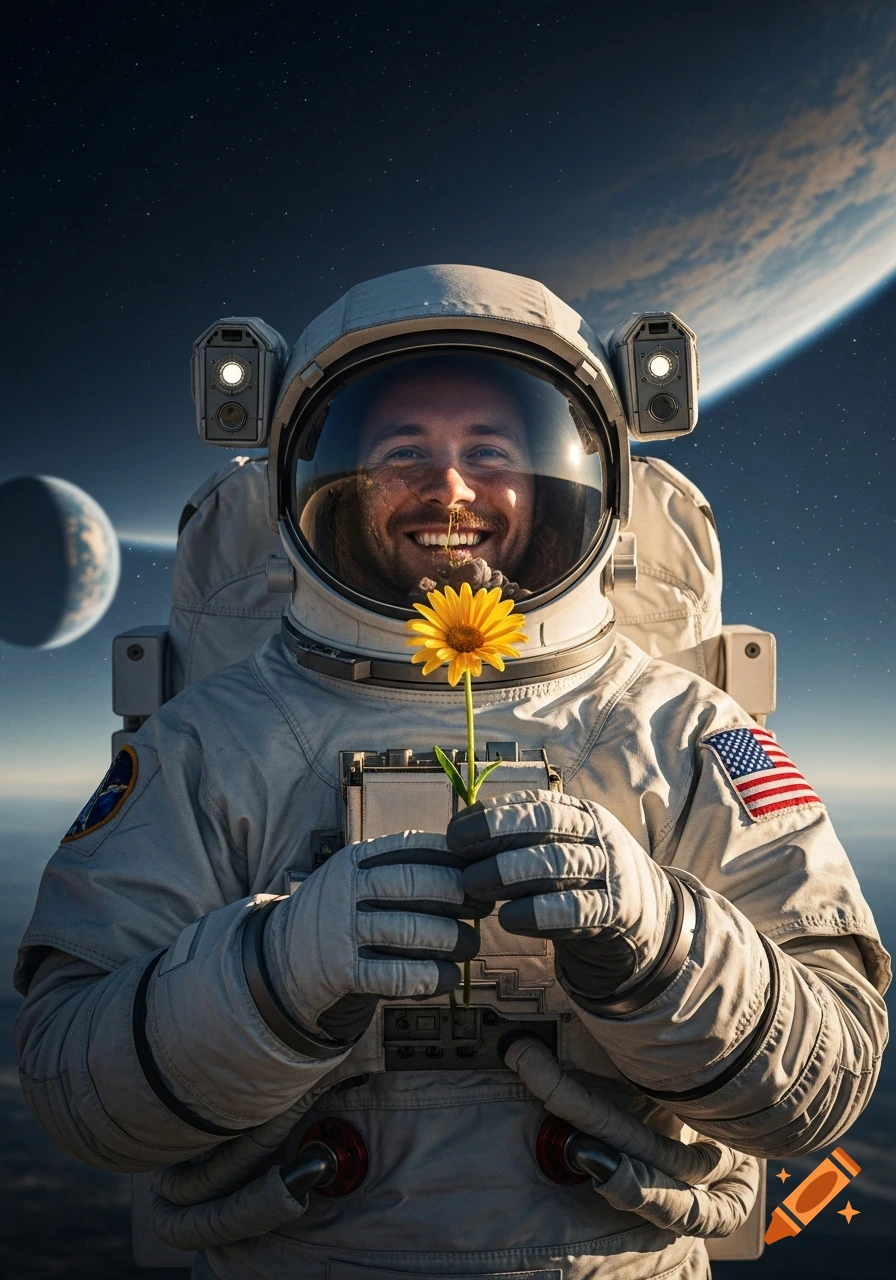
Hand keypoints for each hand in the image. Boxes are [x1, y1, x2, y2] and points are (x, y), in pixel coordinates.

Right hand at [265, 831, 488, 1040]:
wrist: (283, 958)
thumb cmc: (341, 912)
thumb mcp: (358, 876)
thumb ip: (400, 867)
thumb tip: (469, 866)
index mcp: (356, 859)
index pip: (412, 847)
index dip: (453, 859)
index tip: (480, 872)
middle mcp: (347, 889)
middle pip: (415, 885)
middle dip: (459, 896)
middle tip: (483, 908)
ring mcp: (342, 930)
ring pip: (410, 930)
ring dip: (452, 939)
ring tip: (471, 945)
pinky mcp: (341, 972)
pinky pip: (396, 975)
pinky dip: (430, 977)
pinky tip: (450, 977)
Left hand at [447, 790, 682, 1007]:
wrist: (647, 922)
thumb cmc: (584, 882)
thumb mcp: (559, 850)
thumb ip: (519, 842)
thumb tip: (459, 835)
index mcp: (580, 814)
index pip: (535, 804)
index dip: (492, 815)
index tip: (454, 832)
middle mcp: (597, 835)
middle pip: (546, 825)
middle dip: (497, 836)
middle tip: (459, 857)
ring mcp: (611, 870)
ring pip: (558, 863)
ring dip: (510, 873)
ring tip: (474, 886)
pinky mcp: (617, 911)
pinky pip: (577, 908)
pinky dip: (539, 913)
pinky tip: (509, 919)